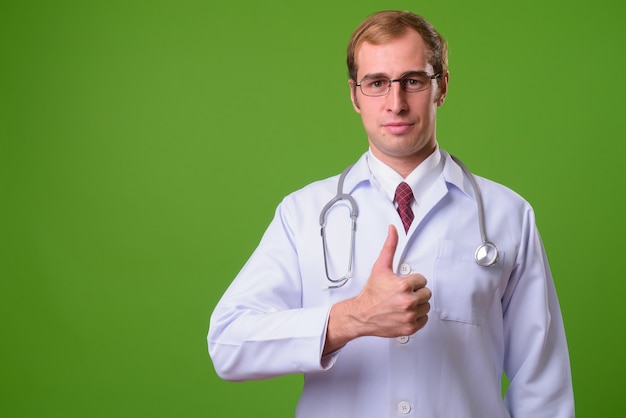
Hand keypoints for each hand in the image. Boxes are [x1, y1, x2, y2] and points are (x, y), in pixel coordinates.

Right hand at [324, 225, 430, 353]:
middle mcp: (408, 302)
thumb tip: (393, 230)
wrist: (362, 314)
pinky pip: (424, 319)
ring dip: (417, 304)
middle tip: (402, 294)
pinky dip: (417, 317)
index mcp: (403, 286)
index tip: (402, 284)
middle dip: (415, 292)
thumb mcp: (380, 267)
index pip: (422, 280)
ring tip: (403, 303)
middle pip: (426, 293)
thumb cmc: (371, 293)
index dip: (412, 281)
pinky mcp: (410, 327)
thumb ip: (389, 247)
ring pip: (426, 306)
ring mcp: (409, 316)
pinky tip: (405, 312)